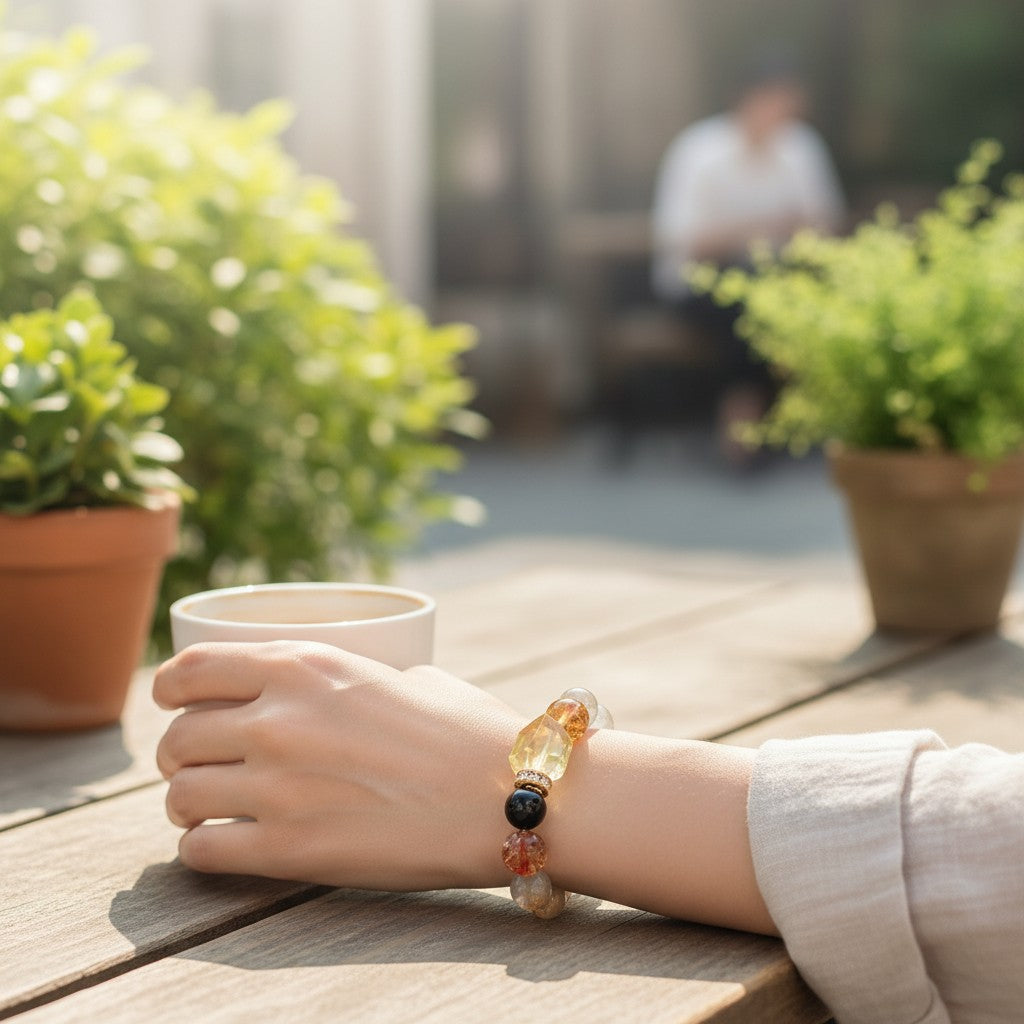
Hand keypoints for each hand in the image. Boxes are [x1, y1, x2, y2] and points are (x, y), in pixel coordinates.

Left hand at [154, 641, 523, 889]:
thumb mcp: (402, 674)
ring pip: (180, 795)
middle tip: (198, 764)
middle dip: (177, 753)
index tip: (172, 699)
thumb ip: (346, 679)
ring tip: (206, 808)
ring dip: (185, 803)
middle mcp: (279, 720)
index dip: (169, 685)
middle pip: (178, 737)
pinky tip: (222, 845)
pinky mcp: (289, 849)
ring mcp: (279, 786)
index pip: (192, 667)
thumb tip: (327, 693)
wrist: (508, 793)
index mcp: (305, 666)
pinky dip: (202, 849)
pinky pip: (202, 851)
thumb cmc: (468, 731)